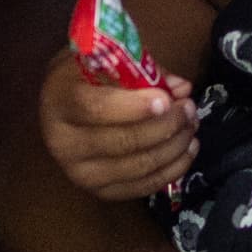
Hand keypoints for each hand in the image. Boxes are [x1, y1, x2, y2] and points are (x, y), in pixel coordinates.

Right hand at [39, 51, 197, 200]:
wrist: (61, 107)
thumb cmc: (86, 76)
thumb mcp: (106, 60)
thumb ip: (143, 71)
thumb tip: (182, 89)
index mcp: (61, 101)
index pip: (97, 109)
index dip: (135, 107)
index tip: (166, 100)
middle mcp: (64, 143)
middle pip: (123, 141)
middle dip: (166, 125)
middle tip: (188, 108)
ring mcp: (80, 173)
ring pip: (139, 166)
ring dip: (174, 146)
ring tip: (191, 125)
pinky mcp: (99, 192)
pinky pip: (144, 186)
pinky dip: (173, 169)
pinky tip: (188, 148)